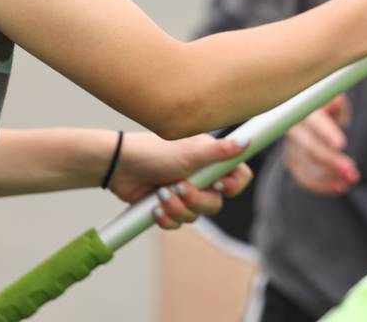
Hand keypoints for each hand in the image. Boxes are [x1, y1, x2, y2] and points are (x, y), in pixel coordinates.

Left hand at [107, 132, 253, 230]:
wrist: (119, 166)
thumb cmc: (154, 152)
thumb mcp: (190, 152)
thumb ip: (220, 152)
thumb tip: (247, 142)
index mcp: (210, 160)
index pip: (238, 177)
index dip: (233, 186)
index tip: (219, 185)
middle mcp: (200, 177)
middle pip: (217, 203)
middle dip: (197, 200)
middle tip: (179, 187)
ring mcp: (184, 193)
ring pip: (196, 216)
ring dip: (178, 209)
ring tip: (161, 195)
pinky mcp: (169, 207)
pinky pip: (178, 224)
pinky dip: (167, 218)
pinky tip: (155, 208)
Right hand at [285, 95, 357, 195]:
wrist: (315, 113)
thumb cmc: (328, 103)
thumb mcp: (334, 98)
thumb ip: (335, 101)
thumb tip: (336, 103)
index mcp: (301, 106)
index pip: (314, 120)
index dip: (326, 132)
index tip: (342, 144)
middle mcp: (291, 127)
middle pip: (310, 146)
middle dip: (331, 160)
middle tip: (352, 171)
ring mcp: (290, 146)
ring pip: (306, 165)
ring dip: (329, 176)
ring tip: (352, 179)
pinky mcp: (293, 161)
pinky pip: (304, 178)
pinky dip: (322, 185)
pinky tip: (341, 187)